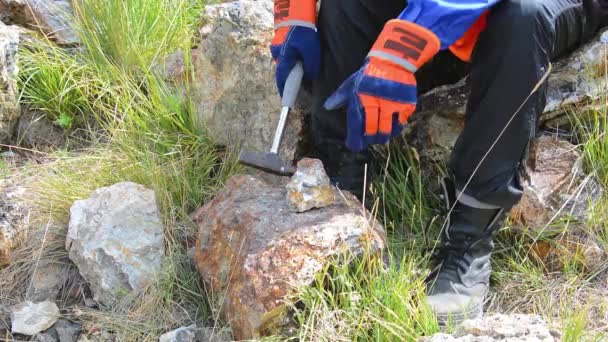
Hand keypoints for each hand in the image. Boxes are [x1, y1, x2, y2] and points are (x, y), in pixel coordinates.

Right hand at [271, 0, 319, 95]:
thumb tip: (309, 76)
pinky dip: (293, 58)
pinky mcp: (282, 42)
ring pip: (285, 62)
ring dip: (293, 66)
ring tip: (303, 64)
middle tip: (301, 80)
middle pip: (284, 70)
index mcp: (283, 58)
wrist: (298, 12)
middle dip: (291, 76)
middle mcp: (277, 53)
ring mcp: (278, 47)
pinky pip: (287, 54)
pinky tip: (301, 54)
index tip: (286, 100)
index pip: (282, 79)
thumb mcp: (312, 51)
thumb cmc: (304, 31)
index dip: (284, 90)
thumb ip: (311, 66)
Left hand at [324, 20, 439, 150]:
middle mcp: (376, 102)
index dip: (355, 138)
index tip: (354, 146)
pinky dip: (396, 128)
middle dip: (370, 139)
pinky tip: (393, 127)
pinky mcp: (406, 104)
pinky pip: (401, 122)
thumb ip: (339, 96)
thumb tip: (327, 107)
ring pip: (387, 129)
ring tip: (381, 138)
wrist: (393, 61)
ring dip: (383, 137)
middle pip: (372, 129)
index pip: (356, 124)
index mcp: (360, 97)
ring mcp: (392, 103)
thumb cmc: (369, 74)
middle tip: (369, 141)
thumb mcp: (351, 82)